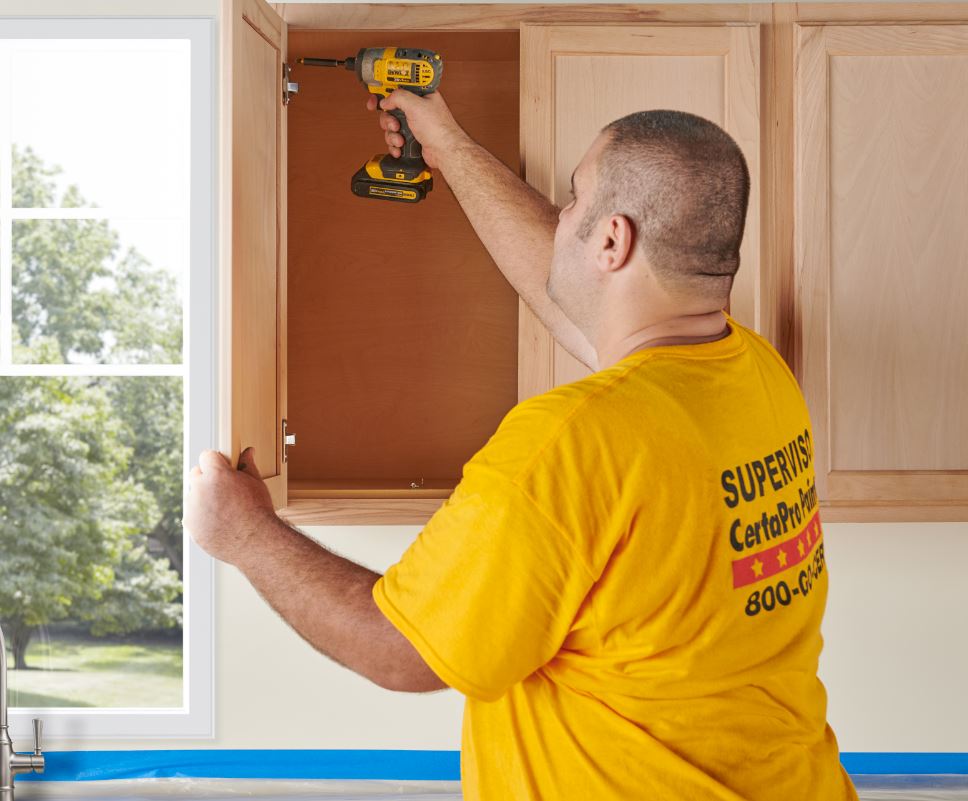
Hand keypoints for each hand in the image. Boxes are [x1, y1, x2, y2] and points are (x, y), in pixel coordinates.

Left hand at [185, 447, 275, 566]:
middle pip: (195, 474)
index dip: (216, 461)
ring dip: (203, 499)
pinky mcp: (190, 525)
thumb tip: (248, 452)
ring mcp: (193, 508)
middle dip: (206, 478)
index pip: (207, 456)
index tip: (221, 467)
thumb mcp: (256, 483)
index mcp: (217, 474)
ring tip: (224, 510)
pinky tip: (219, 522)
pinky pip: (192, 515)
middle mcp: (200, 488)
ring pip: (193, 496)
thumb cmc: (258, 511)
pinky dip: (201, 517)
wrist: (256, 541)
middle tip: (223, 489)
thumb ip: (247, 465)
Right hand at [365, 89, 466, 169]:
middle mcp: (416, 109)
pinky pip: (395, 139)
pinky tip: (400, 148)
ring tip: (401, 140)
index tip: (375, 99)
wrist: (445, 153)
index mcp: (420, 96)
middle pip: (391, 110)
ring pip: (391, 126)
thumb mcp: (416, 105)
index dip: (385, 93)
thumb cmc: (439, 129)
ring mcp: (413, 125)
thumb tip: (385, 101)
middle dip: (389, 120)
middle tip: (395, 125)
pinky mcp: (411, 139)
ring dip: (392, 135)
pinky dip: (395, 145)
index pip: (398, 88)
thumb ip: (398, 97)